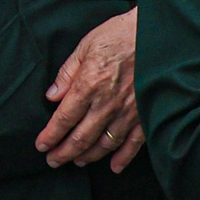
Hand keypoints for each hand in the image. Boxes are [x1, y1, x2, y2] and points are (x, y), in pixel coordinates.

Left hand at [37, 10, 141, 170]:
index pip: (64, 118)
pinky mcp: (146, 115)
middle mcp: (107, 103)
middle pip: (81, 137)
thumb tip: (52, 96)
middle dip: (64, 152)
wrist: (157, 34)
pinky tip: (114, 166)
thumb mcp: (86, 46)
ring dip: (89, 156)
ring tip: (77, 161)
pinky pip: (134, 143)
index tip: (41, 146)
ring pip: (105, 143)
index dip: (51, 135)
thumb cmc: (120, 35)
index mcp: (89, 84)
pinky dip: (123, 158)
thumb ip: (67, 73)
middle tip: (54, 161)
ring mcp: (129, 112)